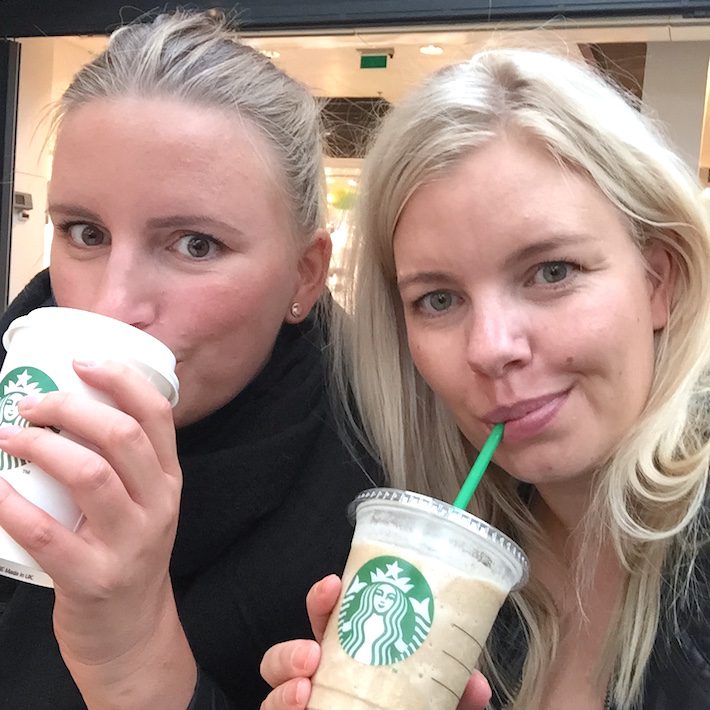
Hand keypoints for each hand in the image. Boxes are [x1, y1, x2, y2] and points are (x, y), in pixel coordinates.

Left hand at [0, 360, 194, 708]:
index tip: (82, 361)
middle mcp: (158, 505)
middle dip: (72, 407)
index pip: (158, 415)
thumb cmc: (126, 554)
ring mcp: (130, 543)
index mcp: (170, 480)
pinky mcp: (93, 578)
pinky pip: (48, 533)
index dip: (121, 380)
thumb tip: (70, 407)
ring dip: (42, 447)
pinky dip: (12, 505)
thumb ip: (123, 463)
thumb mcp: (143, 504)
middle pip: (122, 437)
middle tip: (32, 403)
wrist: (131, 630)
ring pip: (91, 475)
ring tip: (8, 437)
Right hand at [260, 575, 491, 709]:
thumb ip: (453, 689)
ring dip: (281, 690)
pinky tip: (304, 709)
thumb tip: (475, 684)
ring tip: (303, 691)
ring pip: (272, 694)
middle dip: (289, 651)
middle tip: (311, 655)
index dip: (323, 599)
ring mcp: (310, 703)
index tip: (334, 584)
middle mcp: (321, 678)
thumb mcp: (437, 696)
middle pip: (284, 657)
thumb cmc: (413, 705)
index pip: (325, 618)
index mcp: (348, 653)